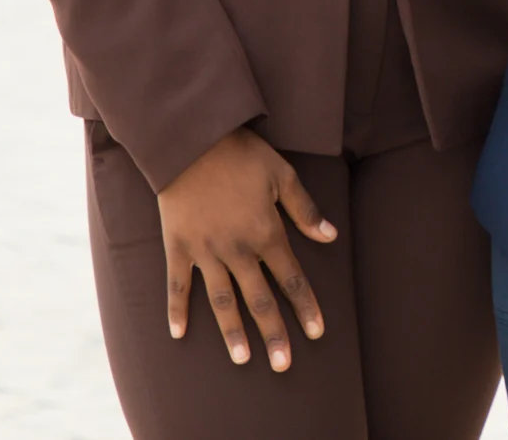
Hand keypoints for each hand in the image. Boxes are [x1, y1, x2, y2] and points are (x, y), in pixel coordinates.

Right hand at [158, 129, 333, 370]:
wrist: (191, 141)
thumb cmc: (241, 155)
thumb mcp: (282, 175)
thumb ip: (305, 210)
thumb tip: (330, 237)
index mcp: (266, 233)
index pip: (292, 279)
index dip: (305, 307)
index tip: (316, 333)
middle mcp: (237, 250)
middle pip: (260, 300)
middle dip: (274, 334)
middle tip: (283, 365)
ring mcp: (205, 252)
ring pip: (222, 301)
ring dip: (233, 332)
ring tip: (243, 359)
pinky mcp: (177, 247)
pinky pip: (177, 285)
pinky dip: (176, 310)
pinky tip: (178, 334)